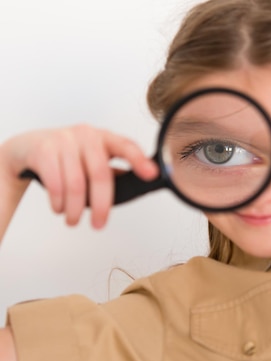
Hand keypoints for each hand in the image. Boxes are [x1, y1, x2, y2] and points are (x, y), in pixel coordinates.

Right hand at [0, 125, 157, 228]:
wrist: (28, 147)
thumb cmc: (68, 156)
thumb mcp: (92, 158)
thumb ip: (112, 172)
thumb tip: (138, 189)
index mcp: (104, 137)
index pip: (126, 146)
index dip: (139, 160)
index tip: (152, 174)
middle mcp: (86, 135)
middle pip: (100, 174)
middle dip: (102, 205)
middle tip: (99, 225)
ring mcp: (64, 140)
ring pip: (76, 184)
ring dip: (75, 209)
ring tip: (73, 219)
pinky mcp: (44, 150)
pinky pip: (55, 184)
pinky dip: (58, 202)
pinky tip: (59, 208)